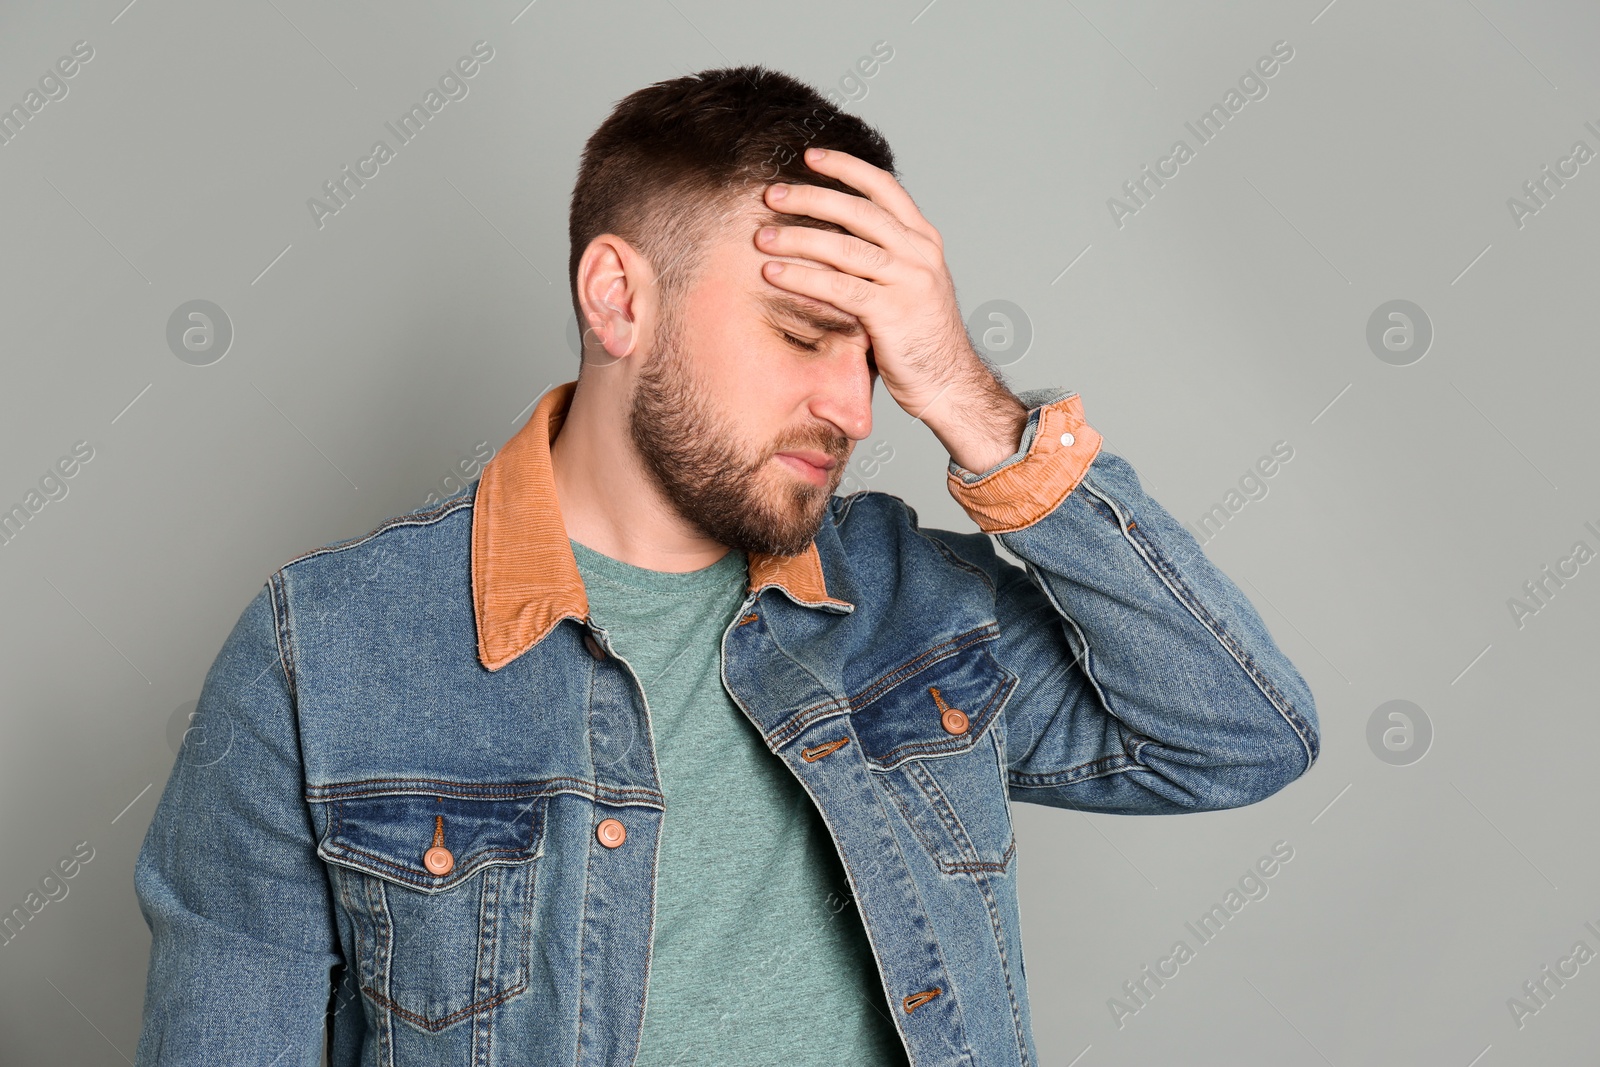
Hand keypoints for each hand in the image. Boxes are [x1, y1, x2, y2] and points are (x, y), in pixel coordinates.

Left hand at [755, 148, 1026, 472]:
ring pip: (845, 246)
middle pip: (859, 210)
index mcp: (924, 240)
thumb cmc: (921, 339)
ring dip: (798, 237)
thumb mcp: (907, 286)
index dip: (846, 168)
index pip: (883, 189)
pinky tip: (774, 273)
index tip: (810, 156)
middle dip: (811, 197)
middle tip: (771, 194)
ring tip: (761, 236)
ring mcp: (909, 281)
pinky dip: (802, 277)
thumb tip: (832, 240)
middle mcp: (920, 253)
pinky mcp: (892, 312)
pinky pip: (838, 287)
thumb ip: (881, 260)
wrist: (950, 383)